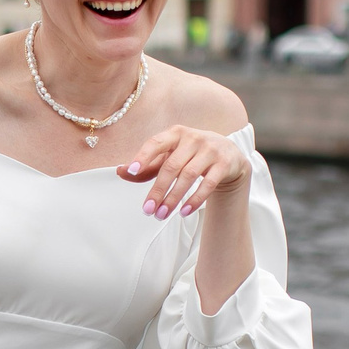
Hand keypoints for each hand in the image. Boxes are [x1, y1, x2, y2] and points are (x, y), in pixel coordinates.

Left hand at [120, 125, 250, 219]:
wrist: (228, 154)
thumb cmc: (190, 156)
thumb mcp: (169, 157)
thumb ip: (147, 166)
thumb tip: (121, 171)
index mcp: (175, 133)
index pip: (156, 143)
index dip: (143, 156)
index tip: (131, 171)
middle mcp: (193, 138)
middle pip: (171, 166)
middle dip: (158, 190)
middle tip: (147, 210)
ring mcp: (210, 149)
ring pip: (189, 176)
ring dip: (174, 197)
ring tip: (162, 214)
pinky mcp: (224, 163)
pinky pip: (208, 184)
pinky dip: (195, 199)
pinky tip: (184, 212)